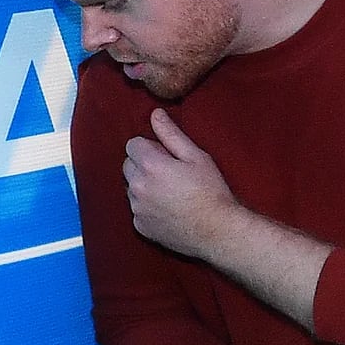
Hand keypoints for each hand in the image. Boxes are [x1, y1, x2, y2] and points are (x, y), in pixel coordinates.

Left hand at [121, 108, 244, 263]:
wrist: (216, 231)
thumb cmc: (210, 191)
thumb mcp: (196, 156)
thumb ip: (171, 134)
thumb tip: (155, 114)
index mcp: (150, 165)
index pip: (132, 144)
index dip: (150, 147)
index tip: (167, 156)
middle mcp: (137, 186)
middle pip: (128, 164)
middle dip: (143, 164)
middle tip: (170, 172)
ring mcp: (136, 208)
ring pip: (131, 187)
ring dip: (144, 185)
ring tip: (171, 192)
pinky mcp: (140, 225)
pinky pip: (136, 208)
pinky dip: (147, 206)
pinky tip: (168, 209)